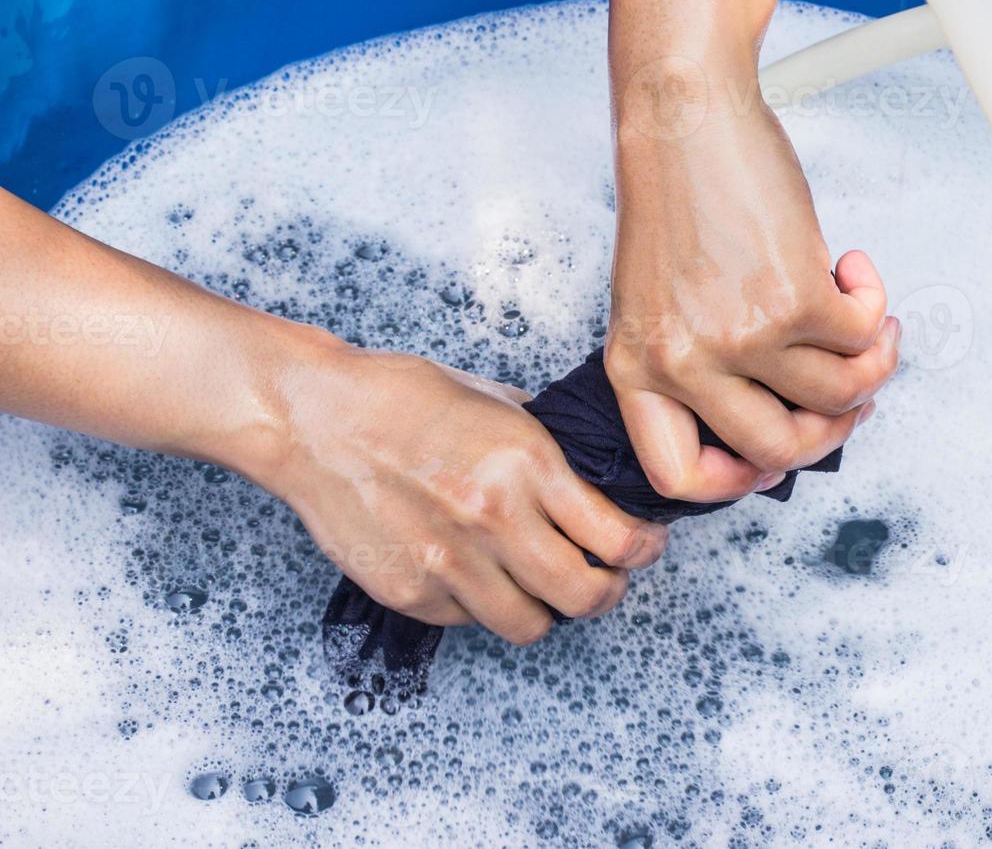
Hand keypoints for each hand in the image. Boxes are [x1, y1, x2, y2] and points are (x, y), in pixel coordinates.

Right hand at [248, 338, 668, 644]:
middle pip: (586, 596)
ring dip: (547, 608)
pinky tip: (475, 571)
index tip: (645, 547)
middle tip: (606, 578)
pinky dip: (483, 604)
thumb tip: (595, 475)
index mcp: (526, 466)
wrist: (313, 420)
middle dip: (608, 591)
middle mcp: (493, 520)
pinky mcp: (410, 592)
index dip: (644, 550)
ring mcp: (449, 564)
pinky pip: (471, 621)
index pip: (618, 538)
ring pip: (531, 625)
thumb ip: (548, 446)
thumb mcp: (496, 402)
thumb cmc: (400, 399)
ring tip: (541, 583)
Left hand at [607, 87, 900, 502]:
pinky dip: (875, 307)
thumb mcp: (658, 299)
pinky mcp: (794, 299)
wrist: (686, 116)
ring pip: (837, 396)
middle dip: (832, 430)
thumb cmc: (677, 196)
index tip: (767, 458)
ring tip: (868, 324)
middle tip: (851, 393)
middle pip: (777, 451)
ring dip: (872, 364)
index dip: (733, 481)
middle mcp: (682, 363)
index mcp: (636, 369)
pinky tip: (854, 273)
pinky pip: (863, 337)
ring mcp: (739, 337)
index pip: (676, 476)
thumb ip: (697, 362)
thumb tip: (779, 417)